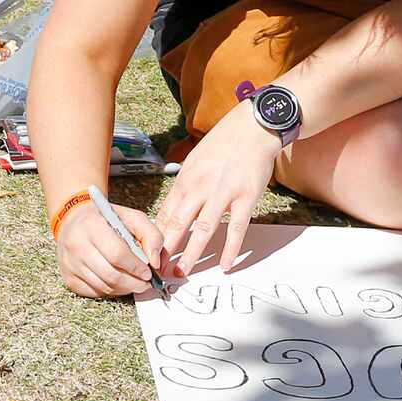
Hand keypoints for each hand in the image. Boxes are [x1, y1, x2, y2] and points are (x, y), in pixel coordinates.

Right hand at [55, 198, 163, 300]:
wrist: (74, 220)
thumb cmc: (106, 220)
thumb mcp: (133, 217)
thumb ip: (151, 235)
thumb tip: (155, 262)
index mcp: (92, 225)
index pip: (117, 254)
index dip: (136, 267)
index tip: (148, 272)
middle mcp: (77, 245)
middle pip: (111, 275)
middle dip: (134, 283)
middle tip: (145, 283)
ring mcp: (70, 263)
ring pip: (104, 287)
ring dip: (124, 289)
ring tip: (135, 283)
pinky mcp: (68, 277)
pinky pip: (95, 292)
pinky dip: (111, 291)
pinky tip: (119, 283)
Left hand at [154, 104, 279, 278]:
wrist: (252, 128)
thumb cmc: (223, 144)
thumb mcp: (195, 162)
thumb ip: (184, 188)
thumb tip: (171, 213)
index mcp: (185, 179)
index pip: (166, 213)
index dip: (156, 236)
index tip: (149, 253)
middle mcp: (201, 187)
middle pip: (179, 224)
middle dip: (166, 249)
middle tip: (157, 269)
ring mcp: (224, 193)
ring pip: (204, 230)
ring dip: (191, 253)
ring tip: (182, 272)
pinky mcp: (246, 198)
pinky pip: (236, 228)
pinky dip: (230, 249)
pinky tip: (224, 265)